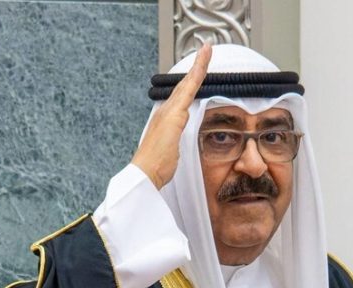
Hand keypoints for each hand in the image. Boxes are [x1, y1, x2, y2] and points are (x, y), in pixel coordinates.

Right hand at [132, 44, 211, 189]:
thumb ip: (176, 144)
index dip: (191, 82)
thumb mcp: (170, 153)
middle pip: (184, 84)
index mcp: (166, 119)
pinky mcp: (175, 113)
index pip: (182, 97)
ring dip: (198, 65)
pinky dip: (198, 73)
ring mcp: (170, 110)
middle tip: (206, 50)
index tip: (198, 71)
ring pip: (187, 82)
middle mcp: (166, 111)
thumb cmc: (156, 167)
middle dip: (196, 67)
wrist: (145, 173)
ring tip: (207, 50)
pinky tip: (204, 61)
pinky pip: (190, 87)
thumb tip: (178, 143)